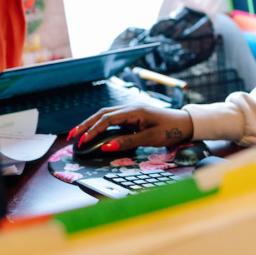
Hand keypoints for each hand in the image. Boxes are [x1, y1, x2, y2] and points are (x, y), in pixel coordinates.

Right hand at [69, 104, 193, 149]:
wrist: (184, 123)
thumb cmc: (170, 130)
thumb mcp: (149, 138)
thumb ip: (127, 142)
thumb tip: (106, 146)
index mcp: (134, 110)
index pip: (107, 119)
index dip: (92, 130)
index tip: (82, 141)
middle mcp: (130, 107)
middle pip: (102, 114)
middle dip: (85, 125)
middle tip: (71, 136)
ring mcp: (131, 110)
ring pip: (105, 115)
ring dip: (91, 123)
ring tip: (77, 134)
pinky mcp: (133, 115)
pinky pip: (112, 118)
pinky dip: (100, 124)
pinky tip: (93, 131)